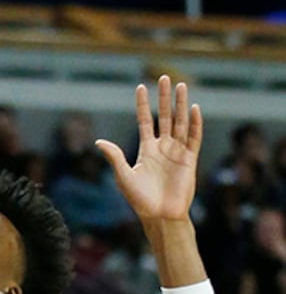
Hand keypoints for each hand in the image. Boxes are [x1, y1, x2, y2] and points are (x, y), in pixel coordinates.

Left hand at [96, 75, 201, 220]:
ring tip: (181, 85)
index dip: (143, 105)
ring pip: (180, 123)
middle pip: (164, 116)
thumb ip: (114, 157)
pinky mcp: (190, 160)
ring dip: (180, 104)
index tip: (141, 87)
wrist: (160, 216)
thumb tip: (98, 142)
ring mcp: (177, 152)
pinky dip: (194, 124)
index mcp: (146, 150)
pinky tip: (194, 108)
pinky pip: (193, 138)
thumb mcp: (124, 176)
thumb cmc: (140, 200)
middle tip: (165, 77)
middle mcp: (162, 148)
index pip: (144, 121)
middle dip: (164, 98)